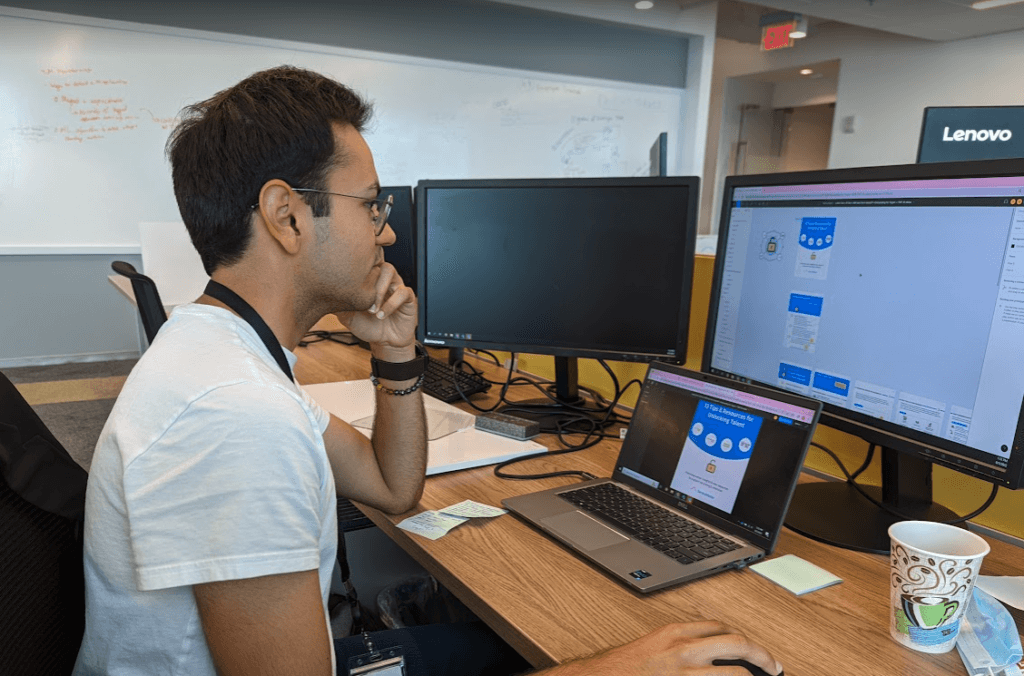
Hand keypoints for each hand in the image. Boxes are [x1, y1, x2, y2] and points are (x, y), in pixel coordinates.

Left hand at [335, 263, 416, 348]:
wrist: (384, 342)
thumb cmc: (367, 326)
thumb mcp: (347, 316)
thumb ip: (337, 304)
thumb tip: (321, 296)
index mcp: (369, 279)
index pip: (363, 260)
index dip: (357, 264)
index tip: (347, 277)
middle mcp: (382, 279)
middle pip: (376, 261)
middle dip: (367, 280)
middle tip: (361, 301)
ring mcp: (395, 286)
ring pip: (390, 271)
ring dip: (378, 290)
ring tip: (373, 309)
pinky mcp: (408, 298)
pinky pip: (402, 292)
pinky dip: (391, 303)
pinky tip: (382, 314)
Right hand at [547, 622, 781, 675]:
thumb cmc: (621, 669)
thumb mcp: (652, 648)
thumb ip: (677, 647)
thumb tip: (706, 654)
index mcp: (674, 633)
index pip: (719, 627)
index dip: (741, 638)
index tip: (750, 649)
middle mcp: (683, 649)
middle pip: (737, 643)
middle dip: (762, 656)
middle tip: (774, 667)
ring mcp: (685, 672)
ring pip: (736, 673)